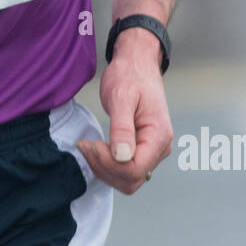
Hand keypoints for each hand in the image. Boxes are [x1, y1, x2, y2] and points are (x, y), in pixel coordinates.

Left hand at [76, 28, 172, 194]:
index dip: (110, 164)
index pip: (135, 169)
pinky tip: (94, 148)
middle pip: (131, 179)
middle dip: (104, 168)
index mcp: (159, 135)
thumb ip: (122, 128)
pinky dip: (106, 165)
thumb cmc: (130, 76)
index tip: (91, 144)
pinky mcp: (142, 150)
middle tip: (84, 145)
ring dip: (103, 169)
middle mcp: (160, 148)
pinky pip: (125, 171)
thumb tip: (122, 157)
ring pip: (127, 179)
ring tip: (86, 145)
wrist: (136, 65)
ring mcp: (152, 151)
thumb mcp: (122, 97)